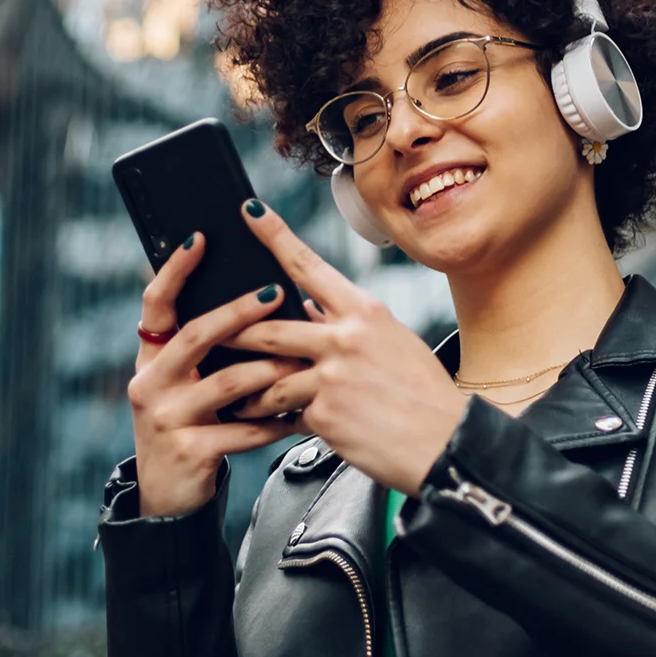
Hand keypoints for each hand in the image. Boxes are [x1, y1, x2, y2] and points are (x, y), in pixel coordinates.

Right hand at [127, 233, 305, 515]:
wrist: (168, 498)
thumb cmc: (189, 428)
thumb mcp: (184, 386)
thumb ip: (206, 352)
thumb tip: (256, 300)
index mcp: (150, 359)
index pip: (156, 303)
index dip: (174, 269)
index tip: (200, 238)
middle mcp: (150, 383)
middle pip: (194, 335)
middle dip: (237, 312)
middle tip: (274, 293)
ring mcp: (166, 418)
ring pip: (226, 383)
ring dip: (270, 371)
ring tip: (302, 363)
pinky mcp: (189, 450)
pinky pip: (242, 430)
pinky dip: (275, 421)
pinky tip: (299, 415)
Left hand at [224, 200, 469, 497]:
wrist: (448, 445)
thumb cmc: (424, 396)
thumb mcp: (393, 345)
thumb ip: (348, 327)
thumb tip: (310, 311)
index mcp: (365, 312)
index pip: (309, 265)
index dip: (274, 236)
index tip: (248, 211)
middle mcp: (346, 338)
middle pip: (269, 326)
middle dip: (233, 331)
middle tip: (207, 331)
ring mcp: (333, 377)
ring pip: (269, 376)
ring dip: (249, 390)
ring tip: (236, 399)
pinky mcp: (326, 415)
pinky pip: (286, 415)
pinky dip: (278, 422)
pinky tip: (274, 428)